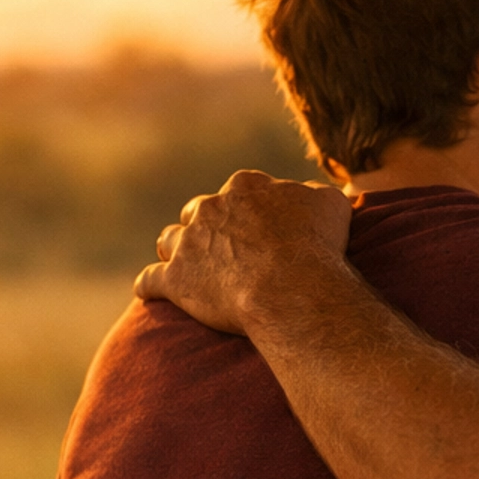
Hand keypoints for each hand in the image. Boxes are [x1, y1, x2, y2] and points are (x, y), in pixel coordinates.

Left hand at [133, 171, 352, 335]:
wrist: (290, 287)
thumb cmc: (315, 245)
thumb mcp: (330, 204)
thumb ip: (315, 193)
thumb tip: (311, 194)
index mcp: (246, 187)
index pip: (240, 191)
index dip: (247, 209)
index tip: (256, 226)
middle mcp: (211, 208)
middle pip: (198, 211)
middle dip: (206, 227)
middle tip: (220, 248)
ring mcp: (189, 242)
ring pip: (170, 240)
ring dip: (176, 250)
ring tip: (185, 266)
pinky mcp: (174, 279)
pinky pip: (150, 280)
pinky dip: (149, 286)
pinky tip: (148, 292)